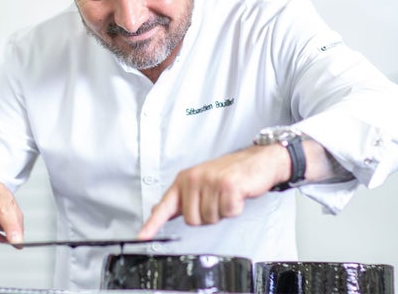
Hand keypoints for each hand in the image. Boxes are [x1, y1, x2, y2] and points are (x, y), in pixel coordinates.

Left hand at [138, 144, 289, 238]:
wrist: (255, 161)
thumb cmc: (227, 174)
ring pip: (210, 218)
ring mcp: (210, 181)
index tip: (142, 236)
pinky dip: (235, 209)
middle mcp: (194, 179)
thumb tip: (157, 210)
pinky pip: (228, 213)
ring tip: (226, 196)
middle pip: (192, 220)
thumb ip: (180, 199)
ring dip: (222, 212)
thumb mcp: (200, 182)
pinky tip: (236, 195)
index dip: (153, 223)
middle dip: (206, 217)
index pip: (165, 205)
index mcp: (184, 179)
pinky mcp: (227, 186)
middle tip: (216, 201)